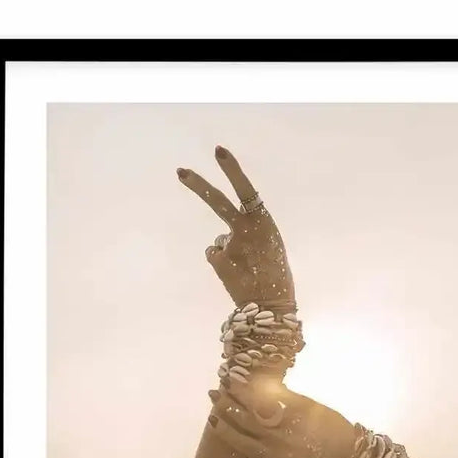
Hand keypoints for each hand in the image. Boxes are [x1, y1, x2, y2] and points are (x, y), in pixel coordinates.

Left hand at [177, 146, 293, 308]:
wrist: (271, 306)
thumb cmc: (276, 277)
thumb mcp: (271, 247)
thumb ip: (250, 234)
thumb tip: (222, 237)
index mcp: (264, 222)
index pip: (246, 190)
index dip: (232, 170)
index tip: (219, 151)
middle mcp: (246, 228)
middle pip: (218, 202)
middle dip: (198, 185)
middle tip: (180, 171)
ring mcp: (230, 244)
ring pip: (221, 239)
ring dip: (229, 250)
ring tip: (245, 268)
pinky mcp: (218, 260)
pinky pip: (215, 254)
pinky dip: (222, 262)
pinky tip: (235, 274)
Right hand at [206, 382, 355, 457]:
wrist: (345, 448)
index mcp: (271, 455)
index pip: (240, 442)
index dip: (223, 430)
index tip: (211, 419)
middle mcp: (274, 438)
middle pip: (243, 420)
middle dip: (226, 406)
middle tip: (214, 393)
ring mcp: (287, 420)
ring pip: (256, 404)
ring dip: (239, 391)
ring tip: (227, 380)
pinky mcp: (299, 405)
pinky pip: (275, 393)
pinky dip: (261, 384)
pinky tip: (252, 376)